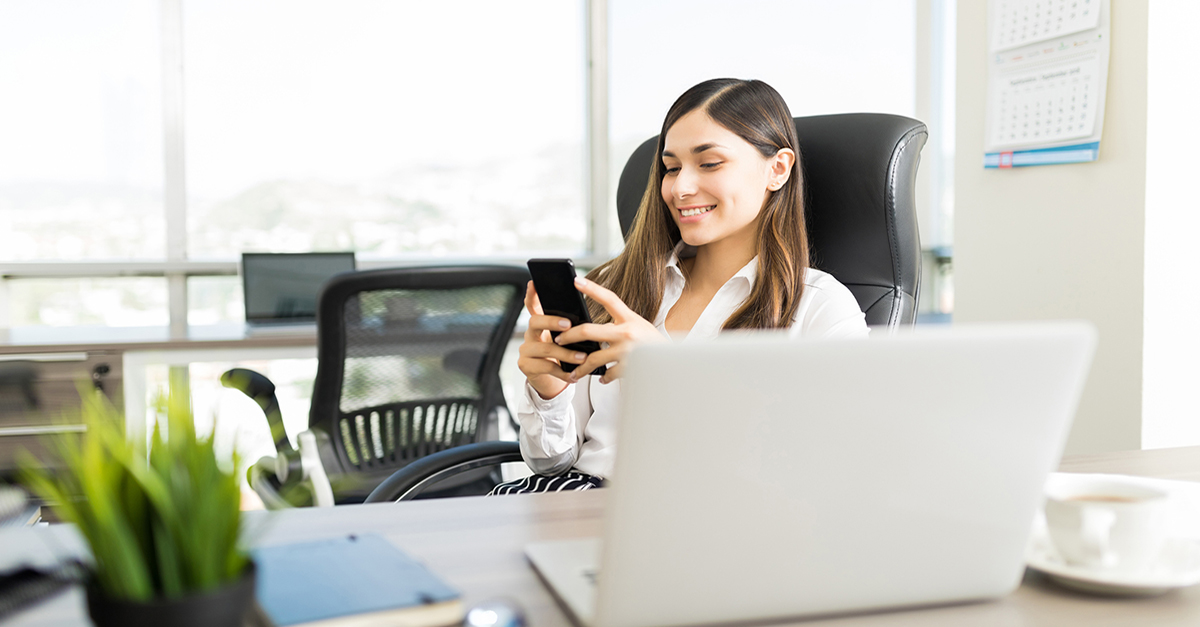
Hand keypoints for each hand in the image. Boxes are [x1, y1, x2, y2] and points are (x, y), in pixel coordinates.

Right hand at [516, 281, 585, 399]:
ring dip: (566, 352)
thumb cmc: (563, 357)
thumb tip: (597, 325)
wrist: (552, 382)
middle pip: (534, 321)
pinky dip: (562, 372)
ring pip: (544, 347)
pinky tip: (573, 375)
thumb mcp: (568, 341)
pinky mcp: (526, 365)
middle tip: (568, 325)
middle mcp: (530, 334)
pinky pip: (545, 366)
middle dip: (551, 321)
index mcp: (541, 324)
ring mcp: (526, 349)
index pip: (533, 305)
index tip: (534, 282)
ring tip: (582, 357)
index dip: (532, 294)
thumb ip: (574, 330)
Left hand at [554, 276, 664, 383]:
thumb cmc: (652, 343)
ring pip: (594, 358)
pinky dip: (603, 377)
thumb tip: (593, 329)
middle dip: (569, 336)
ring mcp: (628, 350)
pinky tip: (601, 378)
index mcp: (629, 318)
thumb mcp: (638, 326)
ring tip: (574, 372)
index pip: (608, 299)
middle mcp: (628, 332)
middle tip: (559, 340)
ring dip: (581, 367)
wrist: (673, 362)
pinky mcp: (630, 367)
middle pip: (589, 331)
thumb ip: (618, 324)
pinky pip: (608, 373)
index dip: (592, 288)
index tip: (576, 281)